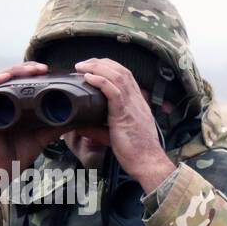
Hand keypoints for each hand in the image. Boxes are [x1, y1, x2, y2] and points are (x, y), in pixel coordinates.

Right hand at [0, 62, 65, 198]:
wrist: (4, 168)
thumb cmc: (20, 151)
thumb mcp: (43, 135)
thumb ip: (57, 126)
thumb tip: (80, 118)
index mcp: (16, 103)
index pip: (23, 80)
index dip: (35, 73)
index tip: (52, 71)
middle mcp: (3, 100)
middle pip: (13, 76)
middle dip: (28, 69)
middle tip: (44, 68)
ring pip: (1, 79)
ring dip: (15, 71)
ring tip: (31, 70)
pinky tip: (6, 77)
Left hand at [75, 58, 175, 191]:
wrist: (148, 163)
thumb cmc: (135, 152)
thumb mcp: (114, 136)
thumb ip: (97, 128)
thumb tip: (78, 124)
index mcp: (137, 103)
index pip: (126, 76)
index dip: (109, 67)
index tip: (92, 67)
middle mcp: (137, 100)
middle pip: (121, 70)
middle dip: (100, 62)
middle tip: (83, 63)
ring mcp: (132, 106)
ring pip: (117, 76)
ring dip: (97, 67)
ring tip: (81, 66)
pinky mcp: (125, 114)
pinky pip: (113, 91)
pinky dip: (100, 80)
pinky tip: (88, 77)